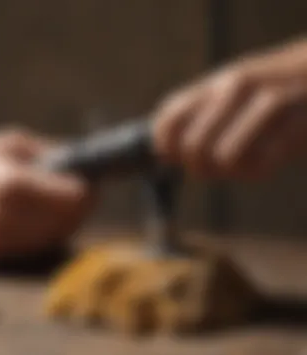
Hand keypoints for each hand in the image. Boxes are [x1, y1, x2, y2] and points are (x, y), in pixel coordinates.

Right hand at [0, 129, 93, 260]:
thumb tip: (81, 162)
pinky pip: (40, 247)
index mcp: (14, 185)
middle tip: (84, 194)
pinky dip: (51, 233)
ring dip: (69, 221)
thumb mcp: (11, 143)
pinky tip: (45, 218)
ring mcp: (3, 241)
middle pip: (71, 221)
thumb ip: (50, 151)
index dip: (89, 190)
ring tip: (65, 205)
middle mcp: (10, 218)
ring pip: (58, 237)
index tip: (92, 183)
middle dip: (83, 207)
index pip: (74, 198)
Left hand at [153, 38, 306, 178]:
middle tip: (209, 166)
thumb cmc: (262, 96)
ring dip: (227, 171)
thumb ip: (189, 116)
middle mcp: (236, 88)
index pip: (168, 121)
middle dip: (197, 166)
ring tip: (237, 162)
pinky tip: (264, 158)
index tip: (173, 155)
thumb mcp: (225, 95)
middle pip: (192, 147)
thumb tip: (160, 151)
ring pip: (223, 158)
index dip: (164, 146)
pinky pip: (258, 168)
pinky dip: (255, 171)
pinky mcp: (297, 125)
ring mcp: (268, 103)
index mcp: (215, 83)